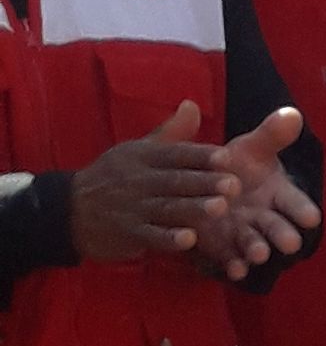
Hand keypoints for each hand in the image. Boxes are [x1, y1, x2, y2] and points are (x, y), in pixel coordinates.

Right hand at [66, 101, 232, 261]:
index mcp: (142, 157)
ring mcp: (131, 207)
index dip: (200, 155)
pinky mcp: (127, 232)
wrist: (71, 209)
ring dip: (193, 208)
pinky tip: (190, 241)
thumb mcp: (138, 151)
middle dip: (204, 182)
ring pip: (166, 207)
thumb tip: (193, 104)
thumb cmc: (116, 177)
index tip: (227, 157)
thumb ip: (170, 133)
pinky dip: (169, 238)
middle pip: (174, 180)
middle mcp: (137, 179)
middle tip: (235, 185)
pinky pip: (150, 235)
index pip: (174, 154)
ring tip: (221, 208)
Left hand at [196, 105, 320, 280]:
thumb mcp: (250, 148)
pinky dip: (234, 266)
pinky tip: (234, 269)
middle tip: (290, 242)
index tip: (311, 217)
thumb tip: (293, 113)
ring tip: (258, 254)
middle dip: (284, 235)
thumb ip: (271, 135)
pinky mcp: (226, 249)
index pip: (296, 203)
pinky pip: (232, 260)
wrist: (199, 185)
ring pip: (256, 245)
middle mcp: (266, 218)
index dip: (302, 210)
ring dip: (258, 250)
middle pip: (279, 228)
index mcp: (277, 194)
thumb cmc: (234, 166)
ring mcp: (246, 235)